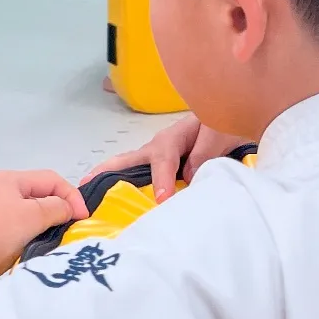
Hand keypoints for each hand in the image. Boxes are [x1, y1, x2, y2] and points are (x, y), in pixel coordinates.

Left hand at [0, 170, 88, 276]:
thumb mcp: (34, 216)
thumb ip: (56, 207)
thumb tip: (66, 208)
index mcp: (7, 179)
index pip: (49, 179)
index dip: (71, 196)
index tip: (83, 218)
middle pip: (33, 195)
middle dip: (53, 209)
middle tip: (67, 228)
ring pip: (17, 213)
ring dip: (35, 224)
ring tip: (46, 240)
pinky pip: (2, 229)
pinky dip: (15, 235)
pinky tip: (18, 247)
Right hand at [79, 115, 248, 200]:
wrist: (232, 116)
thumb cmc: (224, 123)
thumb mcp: (220, 133)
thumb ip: (205, 153)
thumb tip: (186, 177)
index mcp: (173, 137)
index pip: (163, 160)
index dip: (162, 180)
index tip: (162, 201)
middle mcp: (160, 146)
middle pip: (129, 160)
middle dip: (107, 171)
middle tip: (86, 184)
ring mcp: (159, 155)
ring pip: (131, 167)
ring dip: (112, 179)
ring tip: (92, 196)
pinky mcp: (165, 164)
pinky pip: (142, 175)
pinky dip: (128, 185)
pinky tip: (123, 202)